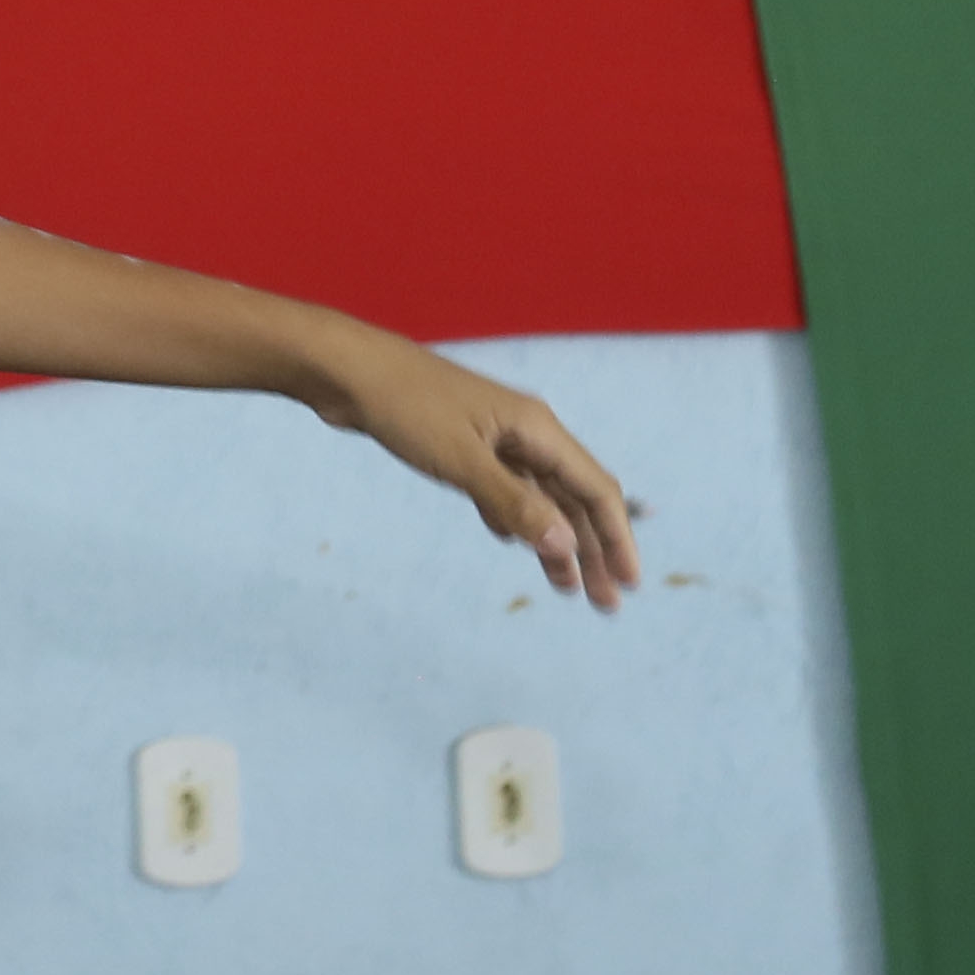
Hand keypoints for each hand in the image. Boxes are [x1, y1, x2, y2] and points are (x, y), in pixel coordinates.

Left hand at [327, 336, 642, 614]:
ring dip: (554, 541)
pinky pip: (502, 488)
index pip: (595, 489)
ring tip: (565, 589)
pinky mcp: (461, 445)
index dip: (617, 537)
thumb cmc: (404, 406)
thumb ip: (513, 503)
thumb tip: (567, 547)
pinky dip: (513, 518)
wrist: (345, 369)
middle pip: (573, 497)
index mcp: (536, 428)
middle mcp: (524, 431)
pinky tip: (511, 543)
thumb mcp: (461, 460)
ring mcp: (492, 437)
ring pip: (538, 496)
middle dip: (593, 550)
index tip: (629, 584)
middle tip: (604, 604)